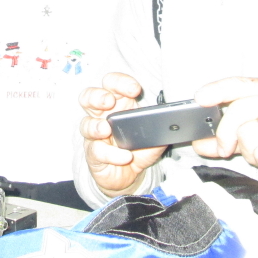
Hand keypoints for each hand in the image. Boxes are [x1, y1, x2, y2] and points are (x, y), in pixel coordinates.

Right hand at [79, 73, 166, 197]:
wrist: (131, 175)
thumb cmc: (139, 148)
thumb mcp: (154, 134)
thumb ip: (159, 124)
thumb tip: (171, 119)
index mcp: (117, 103)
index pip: (112, 83)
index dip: (120, 82)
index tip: (134, 89)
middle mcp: (101, 115)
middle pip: (88, 97)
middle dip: (97, 96)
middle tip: (109, 101)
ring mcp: (94, 135)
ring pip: (85, 124)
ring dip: (95, 126)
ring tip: (106, 130)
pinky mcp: (93, 154)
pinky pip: (96, 151)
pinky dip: (111, 154)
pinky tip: (124, 156)